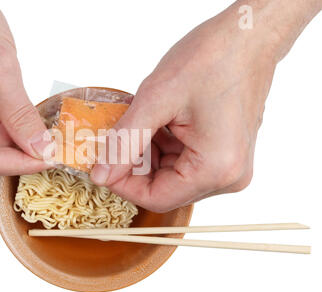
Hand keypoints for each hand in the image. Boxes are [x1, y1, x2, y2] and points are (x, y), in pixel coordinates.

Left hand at [91, 0, 320, 211]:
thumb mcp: (156, 99)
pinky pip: (183, 162)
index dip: (122, 185)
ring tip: (134, 125)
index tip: (100, 166)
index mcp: (216, 168)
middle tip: (113, 141)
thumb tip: (101, 175)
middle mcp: (228, 175)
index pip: (157, 198)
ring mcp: (228, 165)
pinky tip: (152, 123)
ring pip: (171, 175)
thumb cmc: (213, 57)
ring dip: (146, 154)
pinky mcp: (224, 152)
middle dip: (133, 166)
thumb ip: (125, 142)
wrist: (248, 36)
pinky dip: (161, 146)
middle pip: (164, 188)